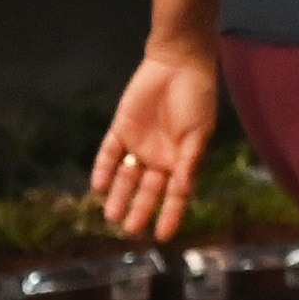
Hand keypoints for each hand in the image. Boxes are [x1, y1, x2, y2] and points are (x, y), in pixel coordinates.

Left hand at [94, 43, 223, 241]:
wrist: (178, 63)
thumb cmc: (196, 98)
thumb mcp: (198, 133)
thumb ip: (188, 162)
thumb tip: (183, 191)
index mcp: (181, 160)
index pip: (175, 195)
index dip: (170, 215)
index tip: (164, 236)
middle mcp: (159, 158)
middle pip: (147, 190)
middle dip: (139, 209)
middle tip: (129, 229)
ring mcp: (138, 144)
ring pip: (126, 177)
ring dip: (119, 195)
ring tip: (111, 215)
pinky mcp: (121, 129)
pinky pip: (109, 153)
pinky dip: (104, 169)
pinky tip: (100, 185)